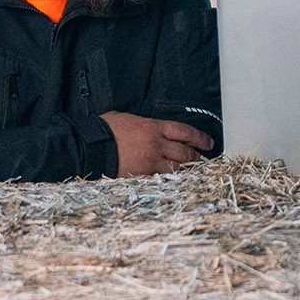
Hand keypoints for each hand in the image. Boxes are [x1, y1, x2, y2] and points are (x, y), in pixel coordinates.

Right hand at [100, 112, 215, 176]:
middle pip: (186, 153)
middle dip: (197, 157)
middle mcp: (157, 145)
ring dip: (188, 170)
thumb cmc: (105, 129)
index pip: (185, 132)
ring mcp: (151, 162)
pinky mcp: (142, 176)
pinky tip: (175, 181)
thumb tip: (149, 129)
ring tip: (193, 172)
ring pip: (177, 168)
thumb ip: (144, 125)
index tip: (208, 143)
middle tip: (203, 159)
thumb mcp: (128, 118)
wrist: (91, 146)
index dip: (200, 138)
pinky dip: (171, 180)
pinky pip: (162, 179)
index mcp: (154, 127)